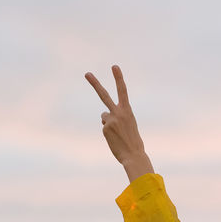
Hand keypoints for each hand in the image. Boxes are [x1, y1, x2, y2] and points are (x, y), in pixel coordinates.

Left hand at [86, 65, 154, 180]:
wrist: (134, 155)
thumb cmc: (134, 141)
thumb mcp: (129, 125)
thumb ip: (117, 117)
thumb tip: (102, 117)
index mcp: (128, 111)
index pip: (122, 91)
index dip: (118, 78)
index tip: (114, 66)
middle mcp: (118, 112)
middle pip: (104, 95)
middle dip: (95, 84)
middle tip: (86, 74)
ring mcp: (110, 120)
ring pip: (104, 117)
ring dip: (109, 124)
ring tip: (118, 134)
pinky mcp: (105, 128)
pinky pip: (104, 127)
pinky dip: (108, 133)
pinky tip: (115, 139)